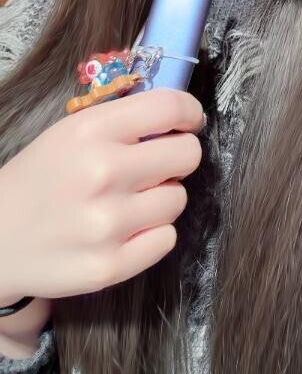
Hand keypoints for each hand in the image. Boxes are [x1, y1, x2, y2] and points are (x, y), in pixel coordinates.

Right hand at [0, 88, 202, 302]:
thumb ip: (124, 122)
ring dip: (162, 198)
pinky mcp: (110, 266)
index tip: (188, 122)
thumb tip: (181, 118)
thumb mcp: (71, 133)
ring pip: (178, 199)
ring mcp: (107, 223)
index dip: (189, 112)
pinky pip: (167, 238)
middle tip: (156, 166)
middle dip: (178, 157)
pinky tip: (125, 230)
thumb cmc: (41, 178)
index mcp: (90, 130)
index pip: (169, 107)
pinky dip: (153, 234)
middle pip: (187, 154)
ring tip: (129, 201)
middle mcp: (102, 172)